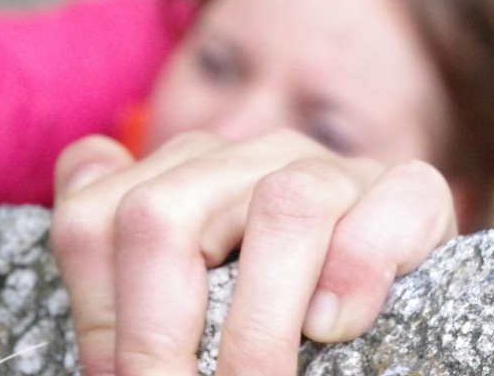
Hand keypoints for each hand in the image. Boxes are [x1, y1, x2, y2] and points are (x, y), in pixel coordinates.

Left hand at [50, 129, 455, 375]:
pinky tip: (334, 324)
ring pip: (281, 208)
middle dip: (157, 335)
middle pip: (161, 215)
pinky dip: (357, 271)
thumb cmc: (264, 305)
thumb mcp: (180, 289)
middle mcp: (247, 157)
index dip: (97, 316)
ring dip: (258, 327)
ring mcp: (329, 167)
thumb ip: (115, 246)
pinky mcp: (406, 190)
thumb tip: (87, 160)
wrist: (365, 299)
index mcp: (179, 173)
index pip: (93, 219)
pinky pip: (388, 206)